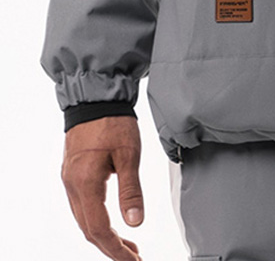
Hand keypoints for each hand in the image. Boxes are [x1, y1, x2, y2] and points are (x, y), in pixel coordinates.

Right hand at [61, 116, 143, 259]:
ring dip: (104, 236)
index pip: (98, 229)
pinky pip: (82, 206)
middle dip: (110, 248)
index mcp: (85, 183)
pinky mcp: (73, 173)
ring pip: (84, 219)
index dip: (115, 250)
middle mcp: (72, 186)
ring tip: (127, 245)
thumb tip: (136, 223)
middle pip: (88, 229)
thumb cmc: (113, 121)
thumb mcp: (128, 154)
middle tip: (133, 257)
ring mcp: (70, 180)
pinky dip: (97, 220)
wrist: (95, 97)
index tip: (133, 260)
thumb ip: (131, 190)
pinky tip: (113, 221)